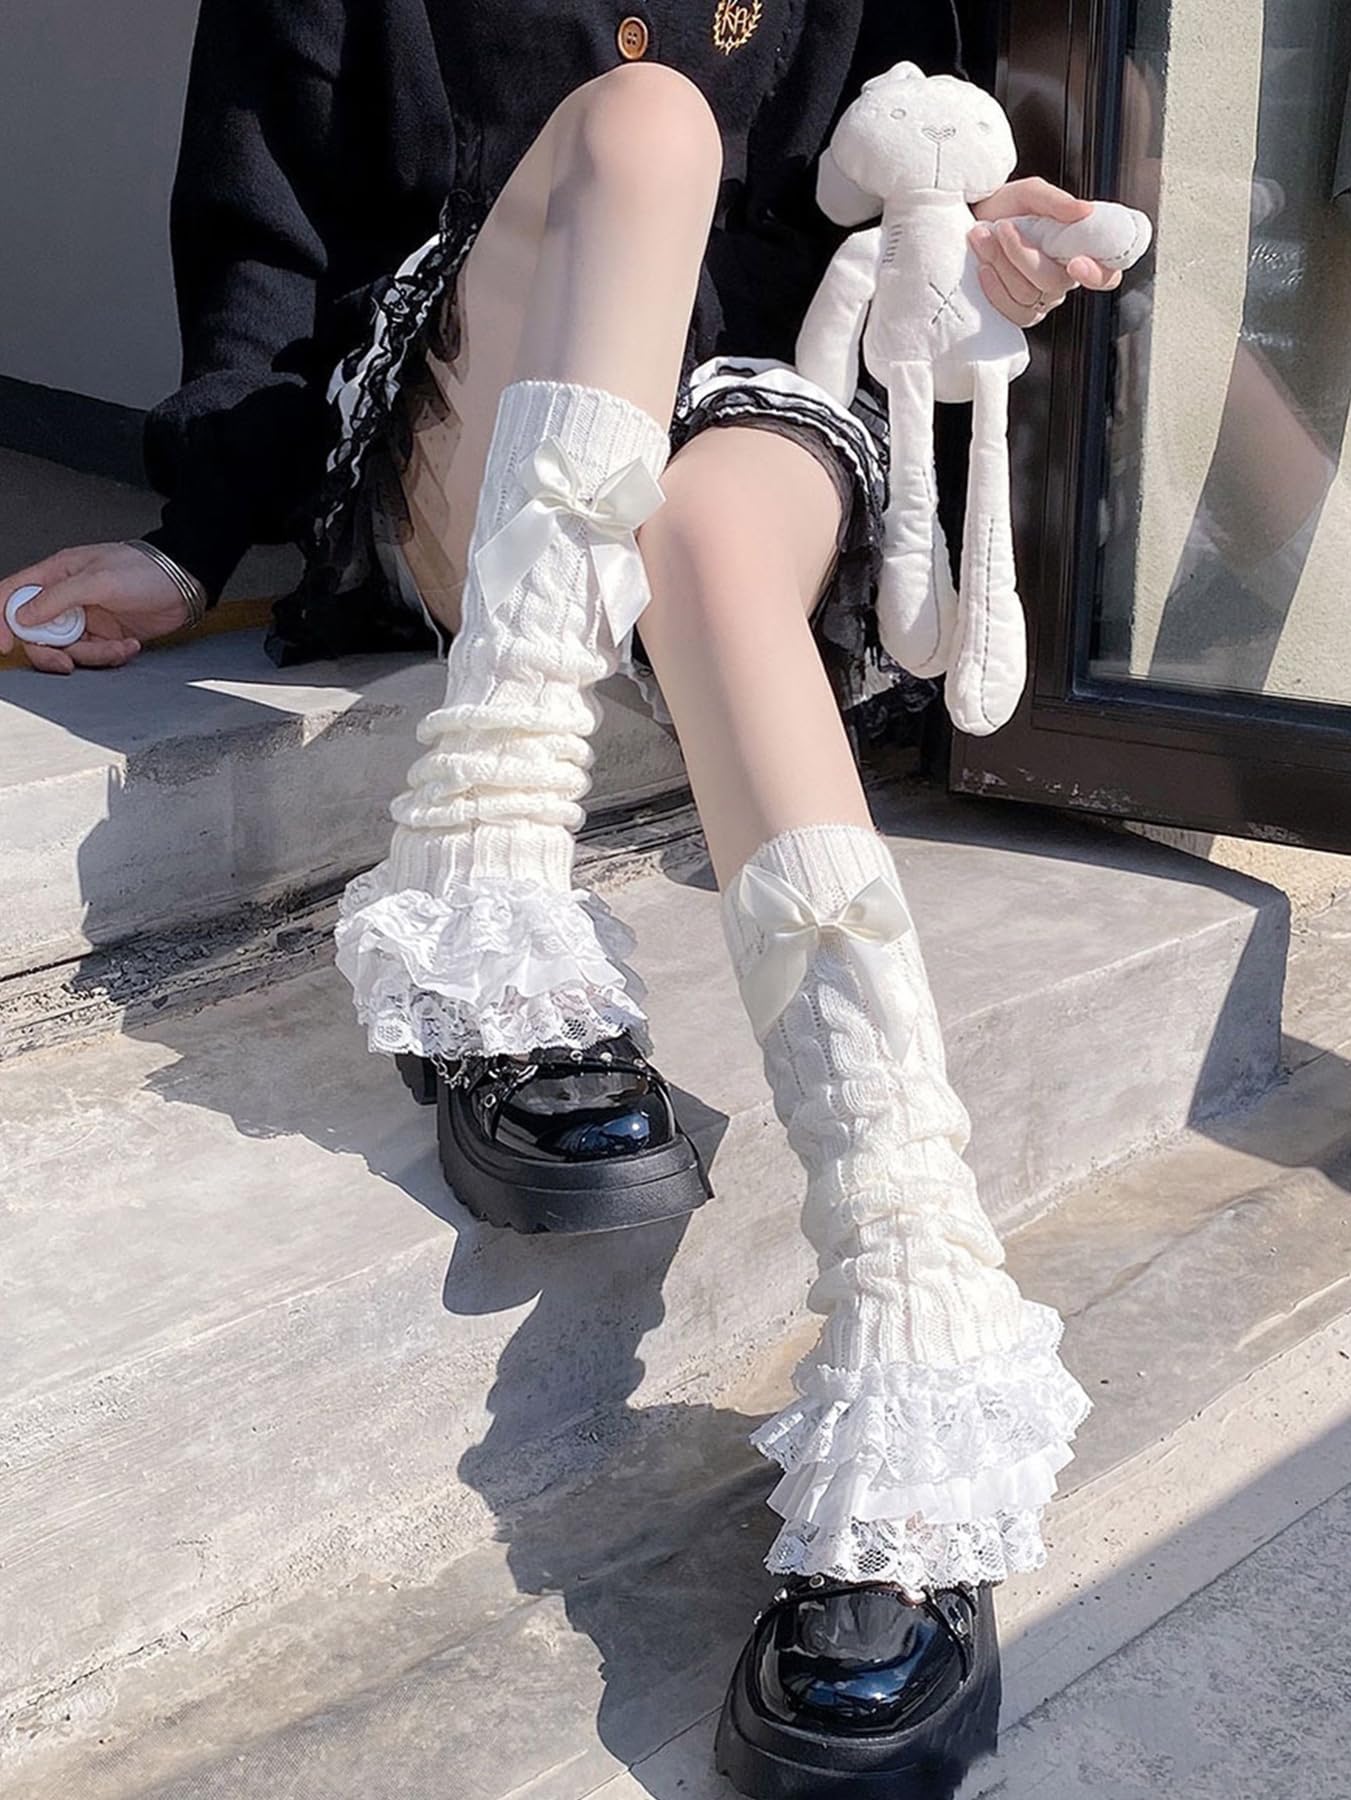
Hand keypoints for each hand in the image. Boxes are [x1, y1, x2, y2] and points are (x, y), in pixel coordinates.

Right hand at [0, 543, 191, 673]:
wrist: (185, 584)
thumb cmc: (145, 569)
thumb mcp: (97, 580)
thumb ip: (56, 598)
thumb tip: (21, 616)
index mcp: (56, 574)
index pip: (13, 596)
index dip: (3, 620)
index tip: (5, 644)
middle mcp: (66, 597)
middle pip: (37, 633)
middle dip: (51, 652)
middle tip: (66, 661)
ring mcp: (86, 618)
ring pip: (68, 650)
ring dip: (92, 655)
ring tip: (118, 645)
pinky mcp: (105, 635)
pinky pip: (95, 655)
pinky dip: (111, 655)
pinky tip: (129, 645)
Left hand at [969, 176, 1123, 328]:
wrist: (970, 220)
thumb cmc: (1005, 207)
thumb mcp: (1030, 193)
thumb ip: (1056, 201)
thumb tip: (1085, 211)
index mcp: (1078, 249)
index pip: (1107, 274)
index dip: (1097, 275)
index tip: (1075, 263)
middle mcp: (1063, 277)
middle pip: (1054, 283)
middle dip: (1022, 255)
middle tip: (1002, 226)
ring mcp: (1041, 298)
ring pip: (1028, 295)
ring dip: (1001, 264)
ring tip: (982, 236)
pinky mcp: (1017, 311)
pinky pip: (1012, 311)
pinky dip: (995, 289)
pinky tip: (983, 268)